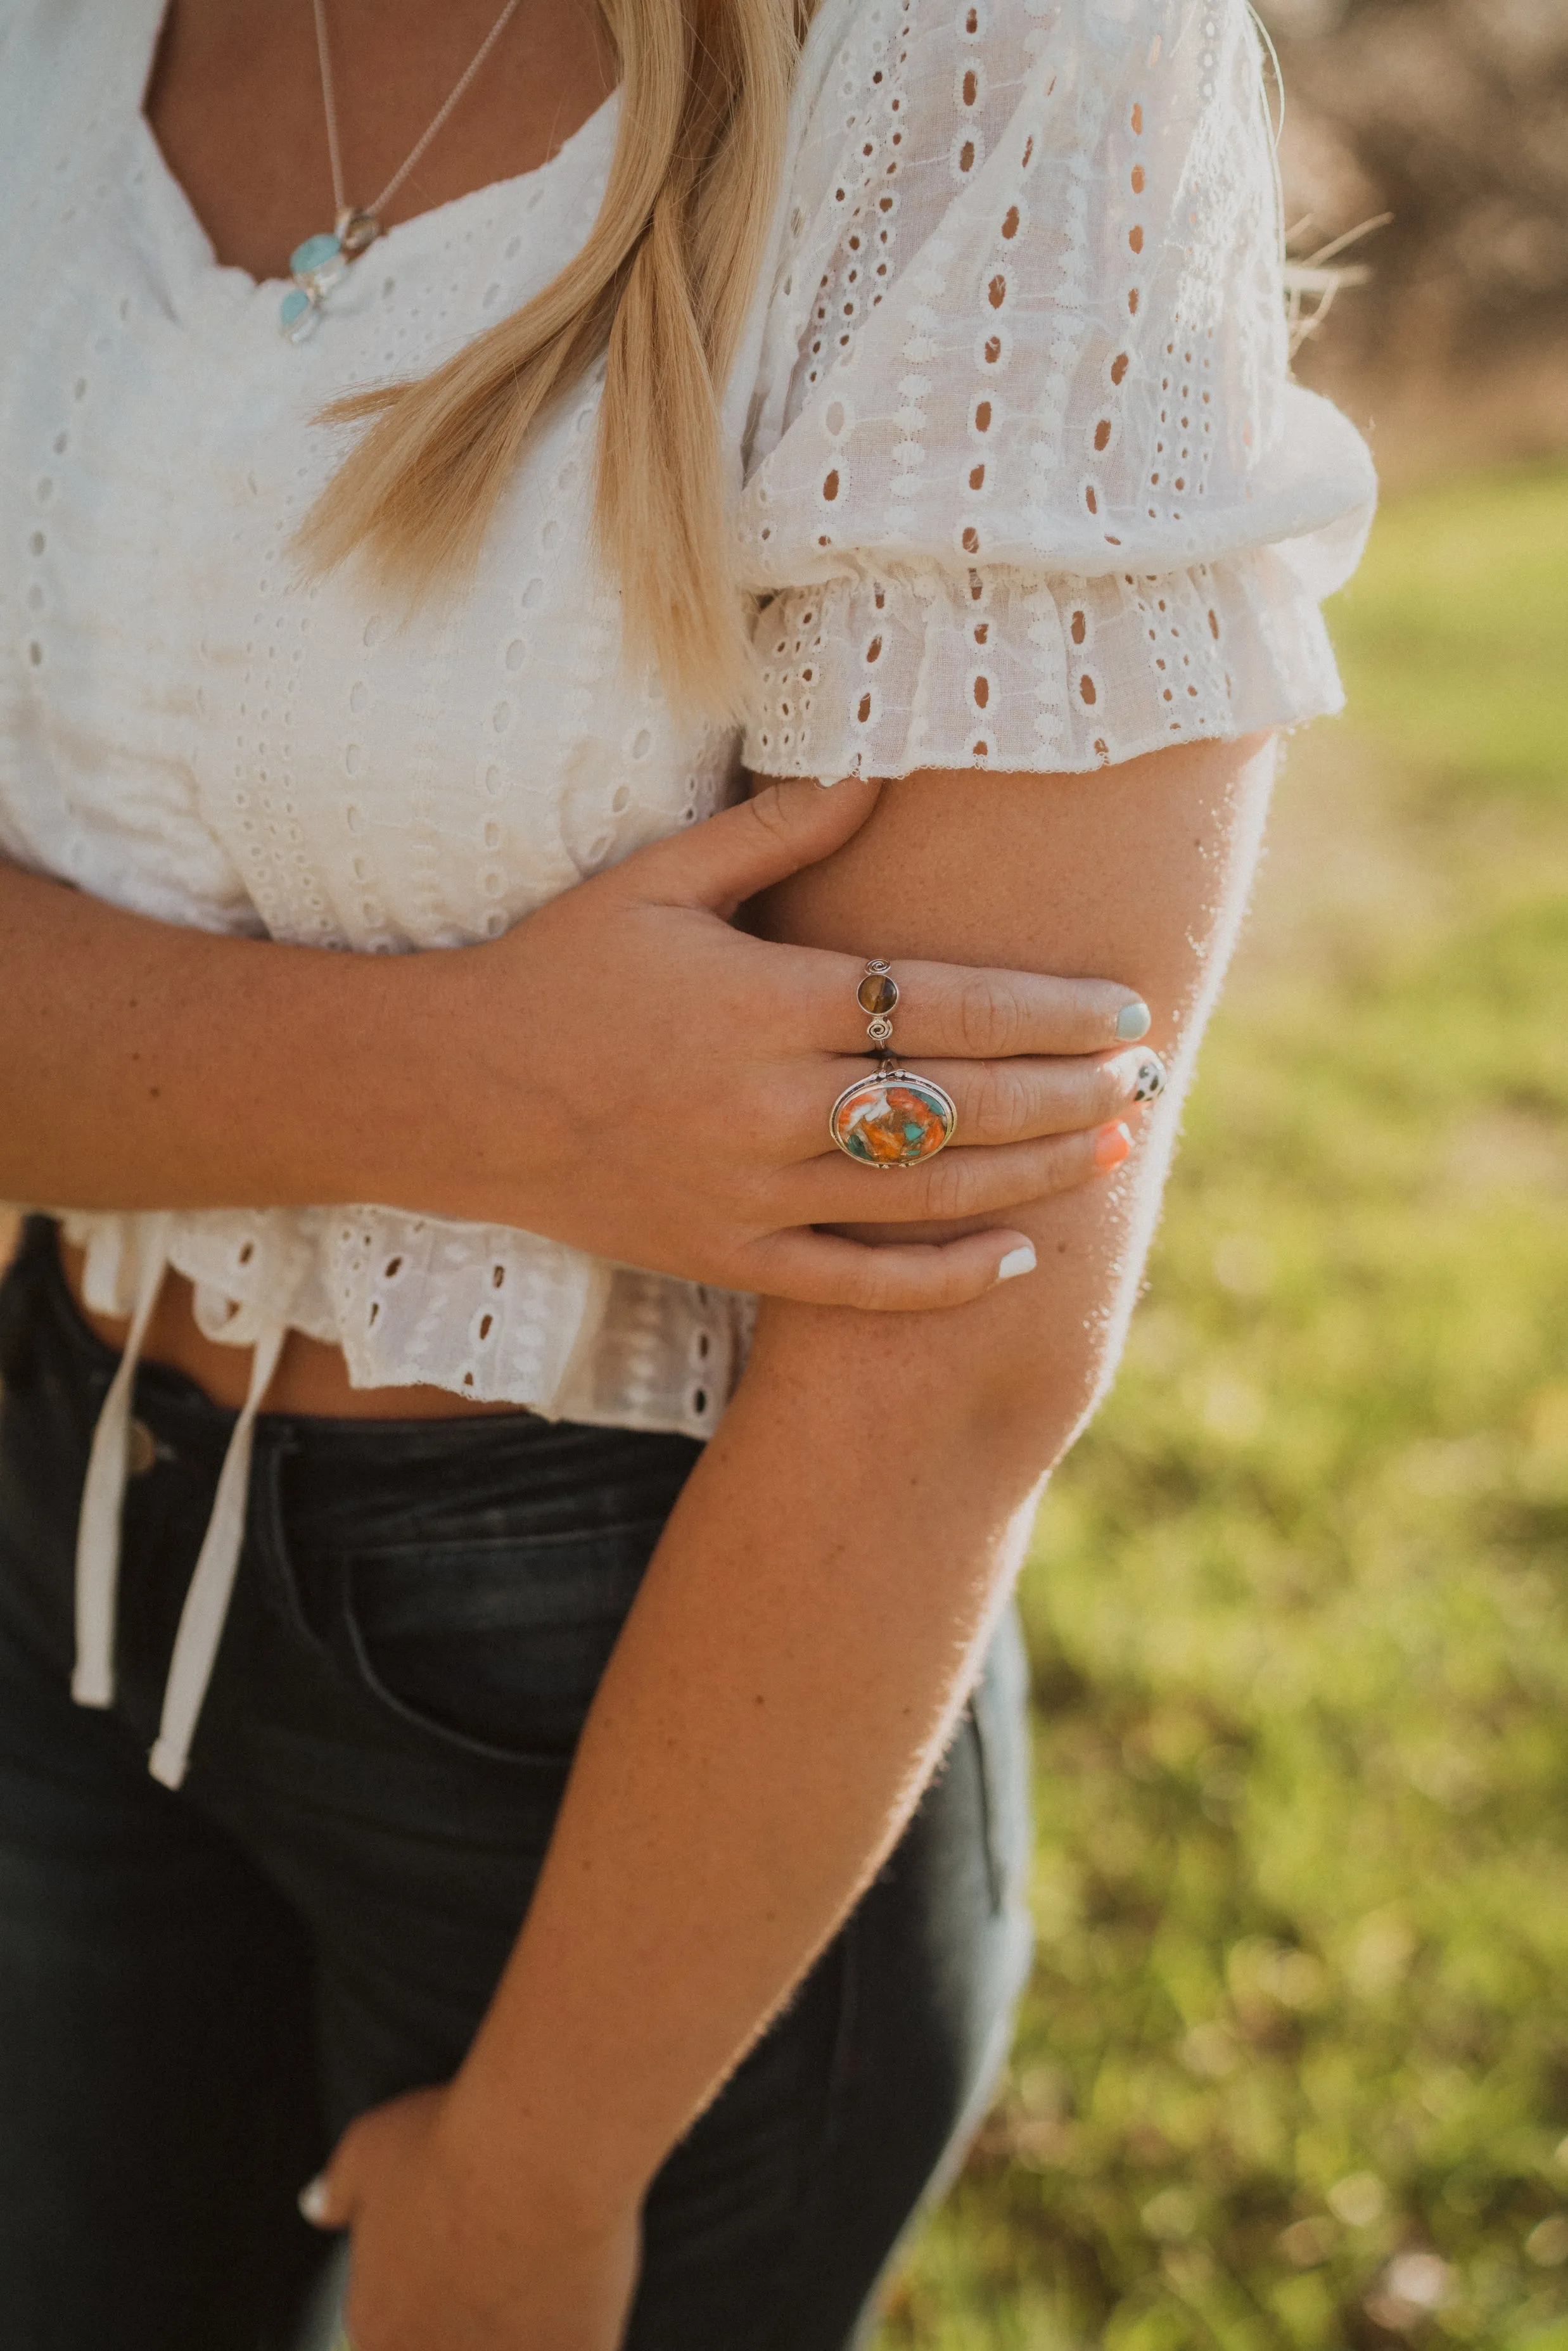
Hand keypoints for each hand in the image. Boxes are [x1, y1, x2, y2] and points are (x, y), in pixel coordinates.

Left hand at [302, 2086, 639, 2350]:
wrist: (536, 2151)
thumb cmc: (450, 2143)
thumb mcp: (369, 2149)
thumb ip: (338, 2187)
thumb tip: (317, 2204)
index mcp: (378, 2329)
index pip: (391, 2337)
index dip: (427, 2296)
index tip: (457, 2257)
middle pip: (450, 2342)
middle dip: (474, 2314)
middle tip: (501, 2259)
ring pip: (511, 2345)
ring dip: (520, 2321)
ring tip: (540, 2262)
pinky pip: (574, 2344)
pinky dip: (576, 2319)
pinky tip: (581, 2276)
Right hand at [403, 775, 1159, 1308]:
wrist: (455, 1092)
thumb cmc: (560, 970)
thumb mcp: (657, 880)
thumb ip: (775, 831)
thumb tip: (879, 770)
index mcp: (768, 1002)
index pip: (945, 1006)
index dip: (1048, 1013)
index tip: (1123, 1010)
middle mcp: (772, 1105)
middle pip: (959, 1103)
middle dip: (1067, 1093)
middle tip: (1147, 1079)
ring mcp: (752, 1193)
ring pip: (928, 1194)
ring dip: (1034, 1174)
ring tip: (1111, 1151)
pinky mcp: (727, 1256)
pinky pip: (856, 1283)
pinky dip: (943, 1277)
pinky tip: (1017, 1255)